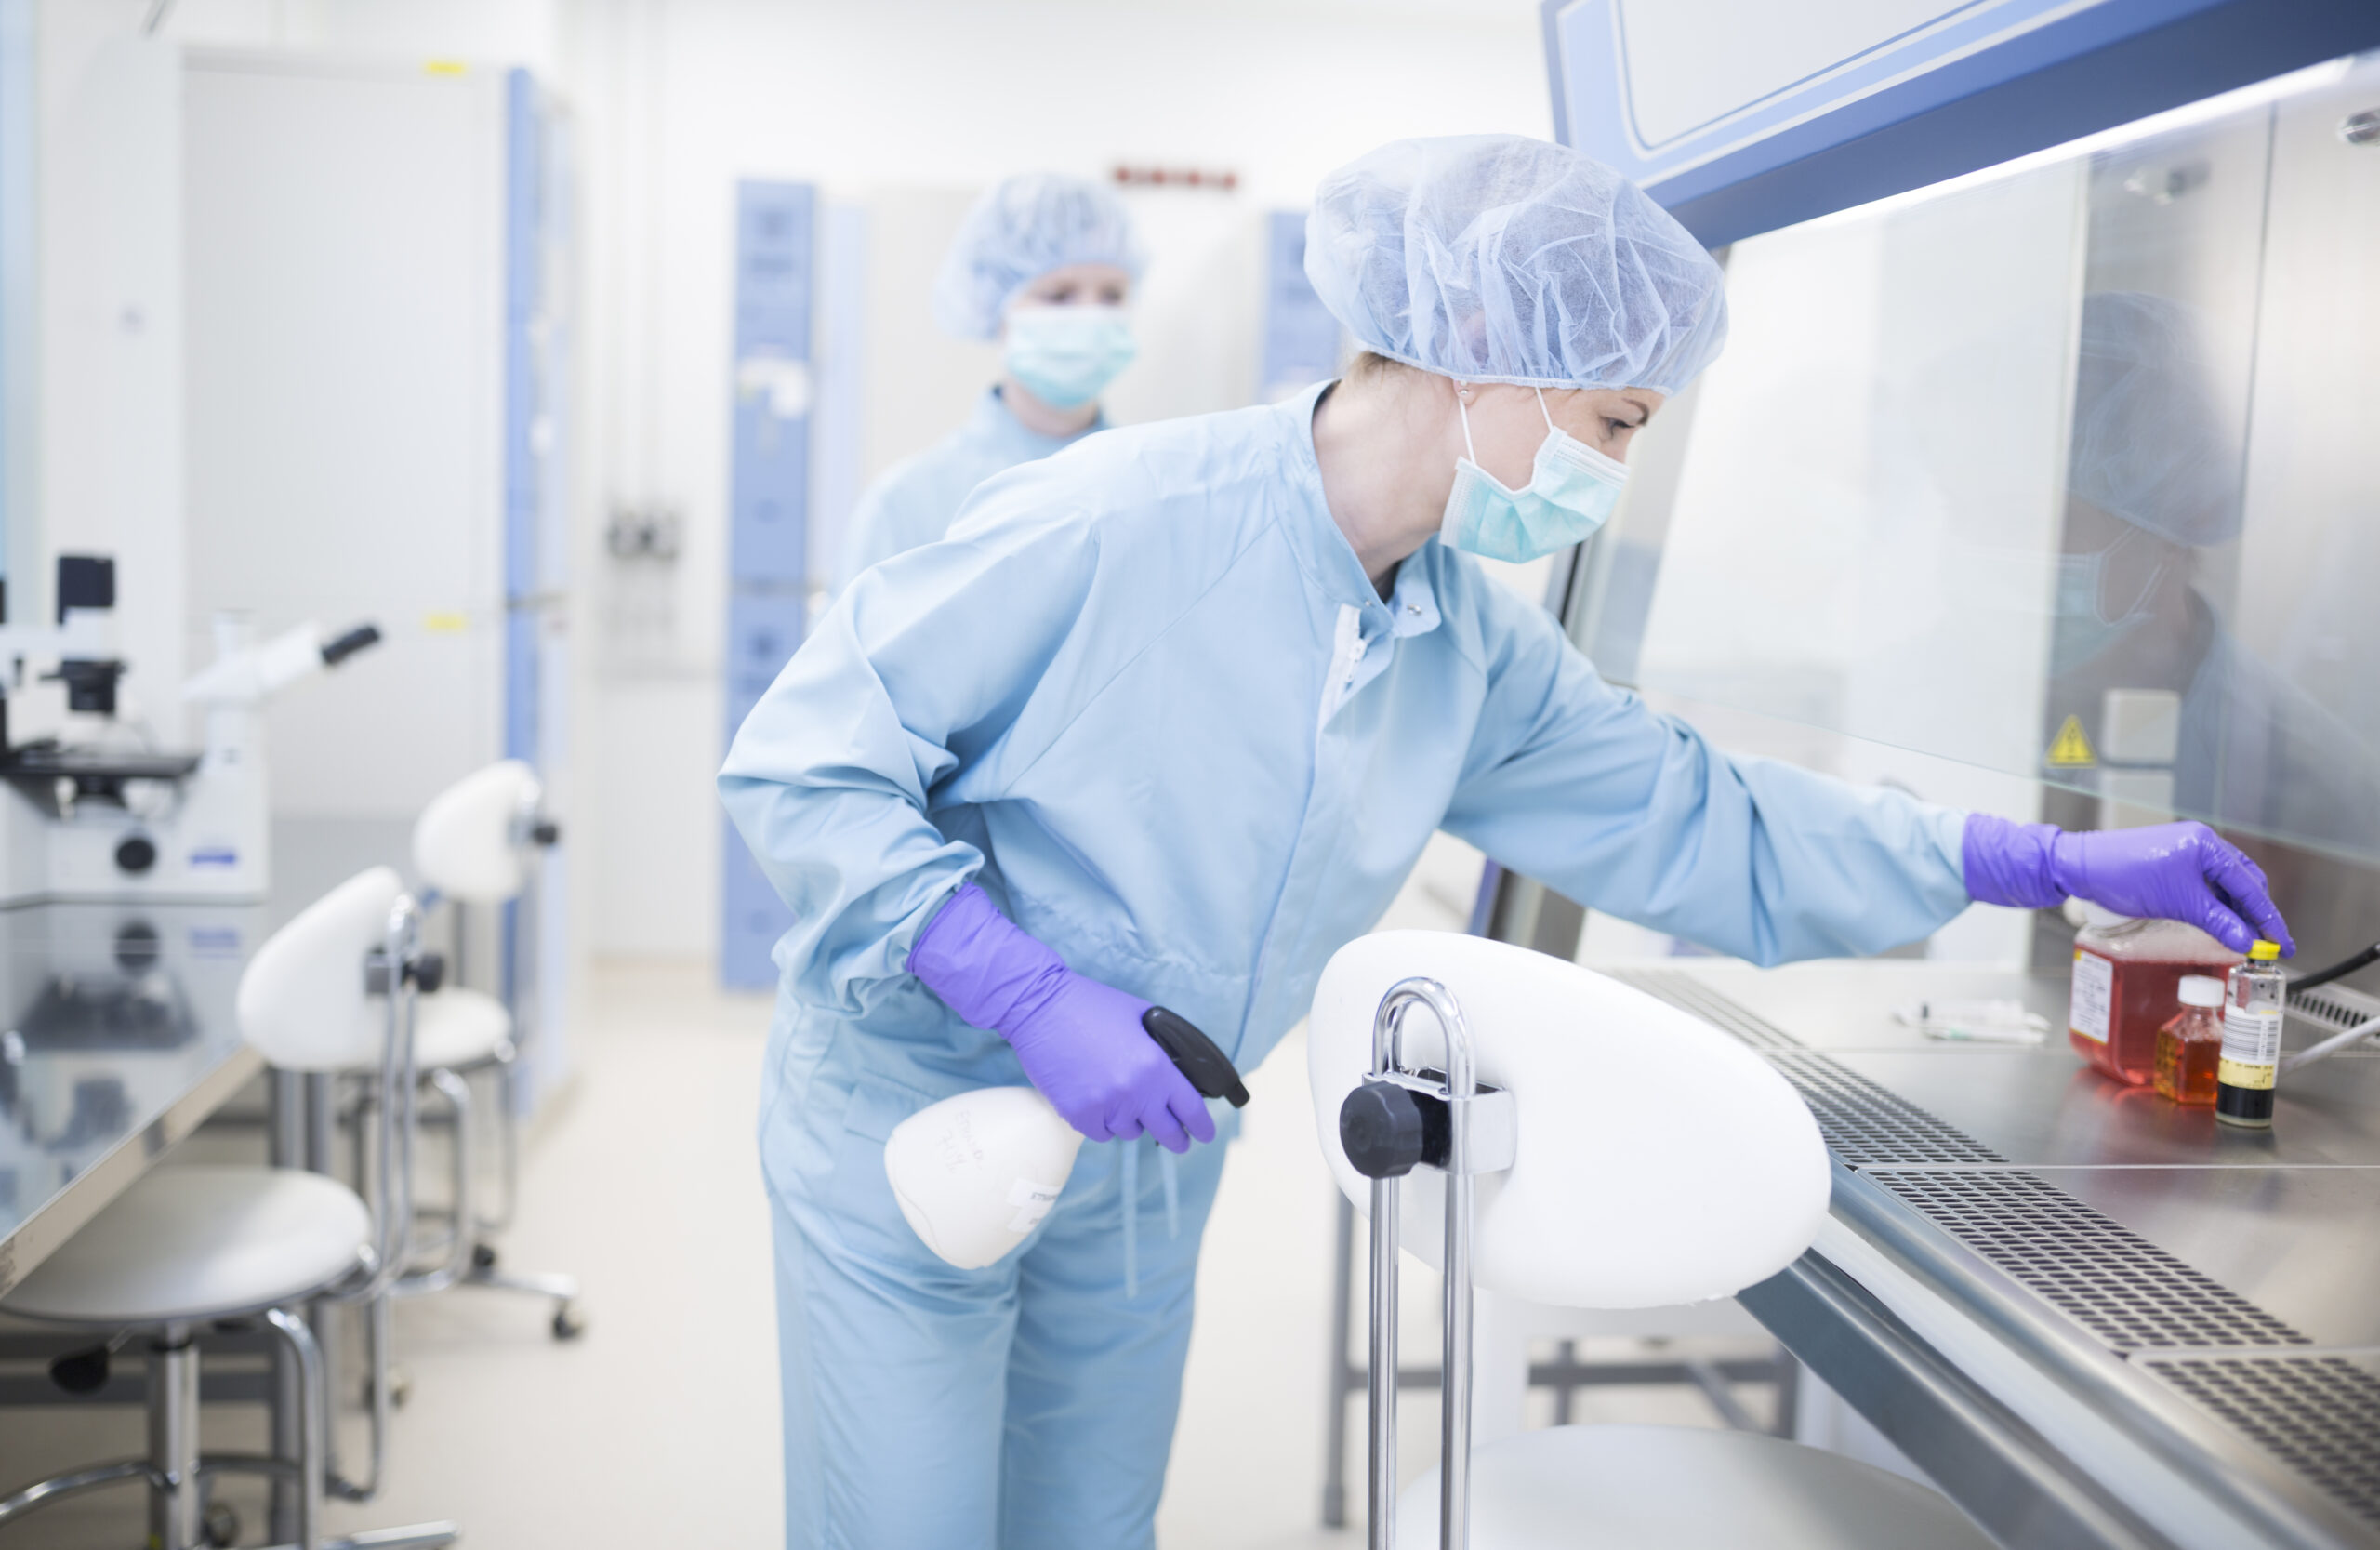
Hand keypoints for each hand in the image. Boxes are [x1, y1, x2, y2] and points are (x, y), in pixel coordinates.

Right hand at [997, 971, 1213, 1149]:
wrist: (1039, 1007)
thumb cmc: (1090, 1005)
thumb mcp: (1141, 1016)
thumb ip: (1163, 1046)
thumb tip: (1179, 1070)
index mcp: (1155, 1065)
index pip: (1190, 1108)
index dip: (1202, 1126)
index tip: (1204, 1134)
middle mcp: (1134, 1092)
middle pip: (1166, 1132)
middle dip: (1177, 1138)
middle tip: (1179, 1141)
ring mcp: (1105, 1106)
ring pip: (1130, 1132)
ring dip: (1130, 1120)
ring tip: (1118, 1097)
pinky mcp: (1078, 1115)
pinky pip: (1101, 1133)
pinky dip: (1102, 1122)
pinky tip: (1096, 1101)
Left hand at [1963, 815, 2293, 954]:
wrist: (2080, 867)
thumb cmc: (2123, 874)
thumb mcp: (2178, 902)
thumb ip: (2216, 922)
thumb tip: (2247, 941)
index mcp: (2207, 845)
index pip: (2250, 886)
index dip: (2268, 917)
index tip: (2283, 942)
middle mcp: (2201, 845)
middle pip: (2242, 884)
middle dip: (2256, 914)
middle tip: (2266, 944)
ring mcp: (2185, 854)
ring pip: (2223, 888)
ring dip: (2235, 913)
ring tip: (2244, 939)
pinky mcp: (2171, 866)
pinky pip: (2204, 888)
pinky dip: (2215, 907)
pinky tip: (2219, 926)